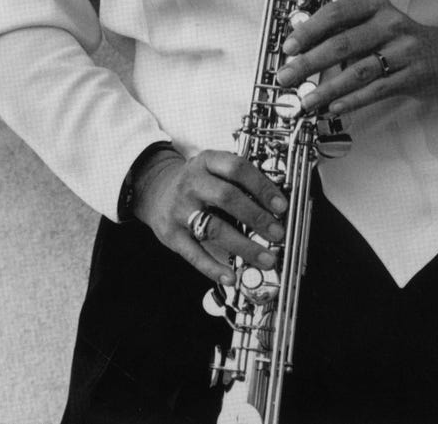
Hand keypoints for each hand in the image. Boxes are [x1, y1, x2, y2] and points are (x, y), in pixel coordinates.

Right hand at [132, 148, 287, 285]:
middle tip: (277, 233)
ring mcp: (180, 208)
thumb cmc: (197, 182)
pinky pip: (194, 254)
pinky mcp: (171, 234)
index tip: (281, 206)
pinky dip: (214, 268)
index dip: (262, 187)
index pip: (238, 168)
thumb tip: (276, 207)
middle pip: (228, 197)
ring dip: (244, 246)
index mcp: (207, 162)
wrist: (156, 191)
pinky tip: (232, 276)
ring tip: (265, 259)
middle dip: (257, 217)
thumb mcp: (215, 170)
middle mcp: (192, 183)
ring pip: (214, 228)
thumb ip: (240, 182)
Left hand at [274, 0, 437, 115]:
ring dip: (327, 88)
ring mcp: (402, 51)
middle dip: (309, 63)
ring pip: (357, 71)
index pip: (336, 13)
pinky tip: (334, 107)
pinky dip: (352, 100)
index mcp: (375, 6)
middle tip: (287, 76)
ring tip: (306, 100)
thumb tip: (301, 46)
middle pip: (342, 44)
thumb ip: (343, 30)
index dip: (309, 30)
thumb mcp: (375, 21)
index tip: (289, 47)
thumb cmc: (399, 37)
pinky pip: (376, 90)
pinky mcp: (410, 76)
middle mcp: (389, 24)